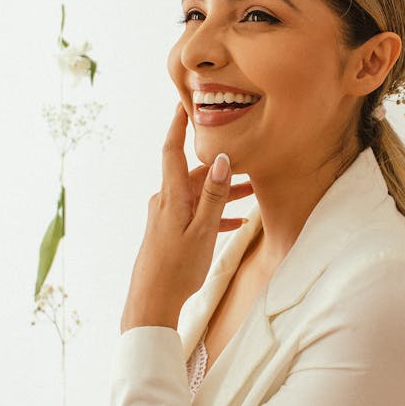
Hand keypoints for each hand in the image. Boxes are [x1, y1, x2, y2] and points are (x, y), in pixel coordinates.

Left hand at [120, 105, 251, 332]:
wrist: (151, 302)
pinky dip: (214, 213)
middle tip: (250, 160)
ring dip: (223, 193)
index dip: (178, 125)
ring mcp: (166, 216)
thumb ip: (214, 194)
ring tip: (253, 194)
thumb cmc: (177, 268)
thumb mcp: (203, 230)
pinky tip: (236, 223)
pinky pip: (195, 214)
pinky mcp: (170, 231)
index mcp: (171, 196)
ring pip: (198, 195)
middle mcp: (165, 200)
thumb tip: (224, 159)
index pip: (172, 149)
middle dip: (222, 168)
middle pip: (194, 174)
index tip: (184, 103)